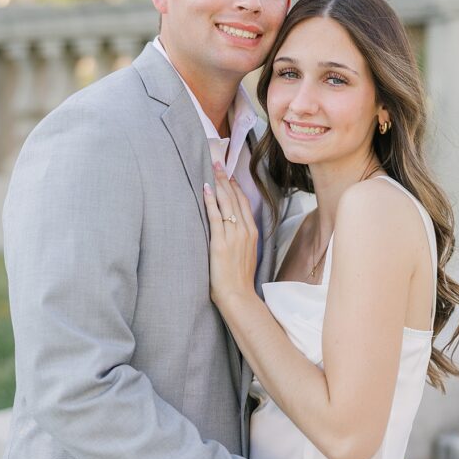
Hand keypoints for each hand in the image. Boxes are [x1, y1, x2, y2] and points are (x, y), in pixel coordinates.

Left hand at [203, 164, 257, 306]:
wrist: (238, 296)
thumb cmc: (238, 280)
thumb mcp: (246, 255)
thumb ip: (241, 240)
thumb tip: (232, 229)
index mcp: (252, 233)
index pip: (244, 203)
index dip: (235, 186)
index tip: (228, 174)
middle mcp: (245, 230)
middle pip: (235, 198)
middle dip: (226, 179)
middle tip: (218, 163)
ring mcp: (234, 236)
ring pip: (227, 203)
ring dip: (219, 184)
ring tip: (212, 168)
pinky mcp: (220, 243)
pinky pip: (216, 217)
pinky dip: (211, 201)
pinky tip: (207, 189)